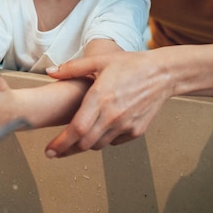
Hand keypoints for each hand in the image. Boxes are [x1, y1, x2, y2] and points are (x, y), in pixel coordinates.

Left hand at [44, 51, 172, 156]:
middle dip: (67, 150)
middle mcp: (112, 115)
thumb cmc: (130, 64)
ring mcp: (126, 125)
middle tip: (55, 152)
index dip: (61, 143)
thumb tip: (50, 71)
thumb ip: (72, 68)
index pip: (76, 129)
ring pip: (98, 145)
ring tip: (74, 141)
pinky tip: (99, 131)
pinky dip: (103, 140)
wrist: (163, 73)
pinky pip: (113, 142)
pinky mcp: (136, 131)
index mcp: (100, 97)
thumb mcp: (99, 60)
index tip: (49, 151)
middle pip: (85, 143)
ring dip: (84, 145)